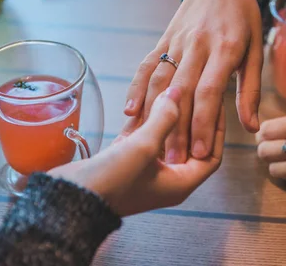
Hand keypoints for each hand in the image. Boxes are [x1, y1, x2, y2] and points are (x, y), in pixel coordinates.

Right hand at [49, 87, 224, 215]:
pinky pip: (143, 135)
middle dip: (193, 117)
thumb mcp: (144, 147)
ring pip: (165, 136)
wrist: (69, 199)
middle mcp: (167, 177)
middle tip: (198, 90)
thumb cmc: (112, 181)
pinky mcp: (126, 160)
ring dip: (168, 114)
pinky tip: (146, 96)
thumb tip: (177, 92)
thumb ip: (164, 117)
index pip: (211, 153)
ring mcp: (146, 168)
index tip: (216, 102)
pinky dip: (146, 118)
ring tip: (174, 87)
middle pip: (189, 143)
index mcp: (180, 182)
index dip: (216, 128)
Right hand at [124, 0, 262, 162]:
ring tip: (150, 144)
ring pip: (161, 81)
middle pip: (182, 92)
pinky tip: (130, 111)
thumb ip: (250, 90)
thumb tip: (252, 127)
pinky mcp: (163, 39)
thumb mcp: (255, 51)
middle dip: (176, 129)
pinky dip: (137, 88)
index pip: (210, 92)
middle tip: (172, 161)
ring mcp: (177, 41)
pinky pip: (147, 65)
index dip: (203, 124)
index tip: (199, 154)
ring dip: (154, 115)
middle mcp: (198, 45)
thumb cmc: (243, 19)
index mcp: (225, 49)